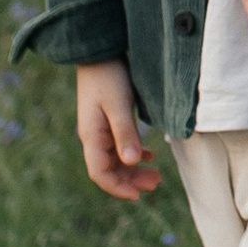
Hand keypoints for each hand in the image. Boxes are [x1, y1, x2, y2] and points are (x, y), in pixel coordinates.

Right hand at [76, 60, 162, 198]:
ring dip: (133, 169)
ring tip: (156, 175)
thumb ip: (125, 133)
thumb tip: (131, 162)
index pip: (100, 173)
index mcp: (91, 136)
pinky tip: (148, 156)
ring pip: (115, 159)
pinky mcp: (108, 120)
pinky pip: (118, 146)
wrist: (99, 51)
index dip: (118, 188)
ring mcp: (99, 129)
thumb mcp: (119, 105)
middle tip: (156, 183)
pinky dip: (134, 154)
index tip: (138, 195)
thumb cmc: (109, 75)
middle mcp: (93, 136)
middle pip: (109, 169)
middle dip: (130, 181)